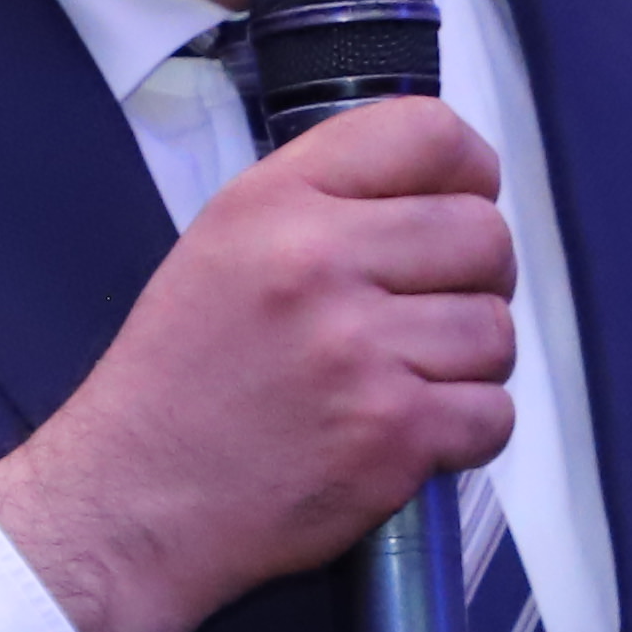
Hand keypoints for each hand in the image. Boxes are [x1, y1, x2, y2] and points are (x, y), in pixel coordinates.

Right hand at [0, 96, 514, 631]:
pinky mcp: (392, 434)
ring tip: (407, 378)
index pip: (428, 133)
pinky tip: (409, 432)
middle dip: (477, 276)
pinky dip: (466, 431)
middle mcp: (318, 263)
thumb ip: (326, 201)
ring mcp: (360, 351)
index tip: (461, 202)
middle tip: (431, 310)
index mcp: (277, 201)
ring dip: (469, 361)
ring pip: (496, 330)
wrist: (135, 499)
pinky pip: (495, 413)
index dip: (468, 170)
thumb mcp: (224, 243)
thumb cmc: (183, 376)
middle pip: (484, 234)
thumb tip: (444, 189)